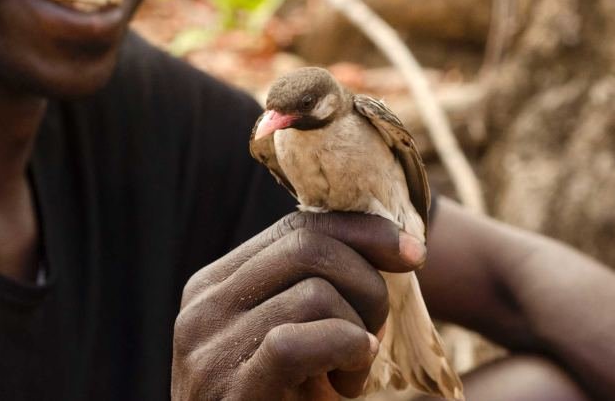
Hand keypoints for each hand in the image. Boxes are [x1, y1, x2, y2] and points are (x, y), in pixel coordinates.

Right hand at [172, 211, 426, 400]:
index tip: (412, 253)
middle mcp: (202, 307)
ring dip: (356, 335)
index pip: (295, 228)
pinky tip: (348, 382)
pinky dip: (342, 351)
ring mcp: (209, 349)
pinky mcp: (230, 389)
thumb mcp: (292, 337)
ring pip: (315, 293)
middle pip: (307, 248)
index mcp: (214, 286)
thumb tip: (385, 239)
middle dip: (367, 284)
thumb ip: (310, 287)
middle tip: (374, 335)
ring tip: (346, 378)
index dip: (361, 232)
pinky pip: (296, 343)